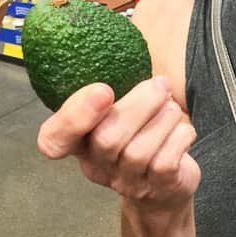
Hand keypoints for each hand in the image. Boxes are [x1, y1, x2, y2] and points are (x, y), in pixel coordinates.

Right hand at [37, 76, 199, 213]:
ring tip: (171, 107)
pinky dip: (180, 135)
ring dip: (164, 118)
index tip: (104, 90)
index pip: (54, 140)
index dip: (74, 116)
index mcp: (81, 142)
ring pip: (139, 151)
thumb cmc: (143, 133)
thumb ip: (117, 89)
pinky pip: (166, 160)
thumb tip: (123, 48)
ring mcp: (126, 181)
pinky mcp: (157, 188)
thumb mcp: (122, 110)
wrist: (167, 184)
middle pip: (107, 138)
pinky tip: (182, 128)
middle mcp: (97, 166)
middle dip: (140, 105)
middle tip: (160, 85)